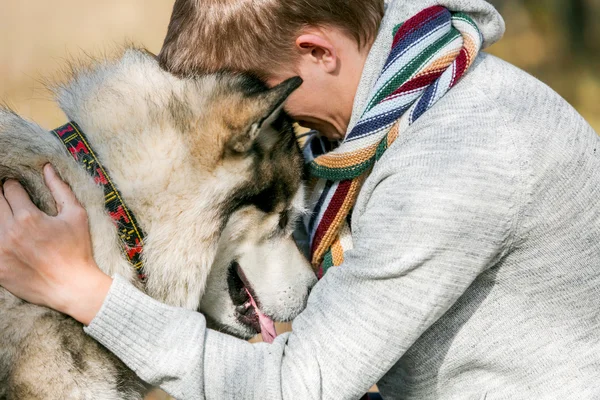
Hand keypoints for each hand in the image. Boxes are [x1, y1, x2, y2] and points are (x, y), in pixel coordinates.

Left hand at [0, 164, 111, 324]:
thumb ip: (60, 189)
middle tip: (12, 202)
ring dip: (0, 216)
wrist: (72, 286)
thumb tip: (47, 168)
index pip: (10, 189)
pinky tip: (10, 240)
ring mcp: (0, 251)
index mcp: (29, 217)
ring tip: (12, 220)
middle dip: (3, 198)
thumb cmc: (78, 250)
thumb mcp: (76, 215)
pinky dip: (0, 238)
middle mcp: (10, 232)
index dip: (14, 186)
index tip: (18, 189)